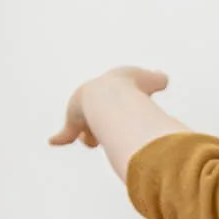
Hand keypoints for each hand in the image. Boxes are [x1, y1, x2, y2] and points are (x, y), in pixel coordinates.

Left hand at [49, 65, 169, 149]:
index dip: (117, 109)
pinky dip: (61, 137)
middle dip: (102, 124)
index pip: (110, 98)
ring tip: (98, 140)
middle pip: (94, 116)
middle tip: (110, 131)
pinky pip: (66, 134)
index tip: (122, 113)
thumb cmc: (132, 87)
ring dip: (91, 136)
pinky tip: (54, 140)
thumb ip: (157, 79)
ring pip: (85, 129)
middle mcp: (90, 97)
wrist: (111, 95)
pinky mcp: (72, 125)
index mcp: (106, 86)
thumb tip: (164, 78)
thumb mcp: (150, 81)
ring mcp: (79, 111)